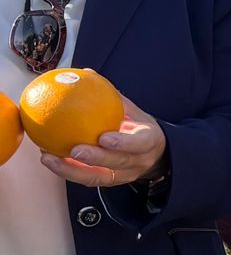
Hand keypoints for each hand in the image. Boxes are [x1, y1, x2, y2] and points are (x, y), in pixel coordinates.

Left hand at [41, 94, 167, 187]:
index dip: (123, 143)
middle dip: (95, 158)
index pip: (139, 144)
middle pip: (117, 163)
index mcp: (149, 142)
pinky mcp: (110, 182)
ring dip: (72, 170)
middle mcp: (138, 161)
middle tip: (73, 149)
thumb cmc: (140, 129)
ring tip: (49, 158)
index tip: (104, 137)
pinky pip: (87, 180)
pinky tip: (50, 161)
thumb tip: (87, 72)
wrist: (157, 154)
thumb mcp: (135, 112)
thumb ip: (113, 96)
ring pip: (98, 178)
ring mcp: (124, 174)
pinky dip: (68, 172)